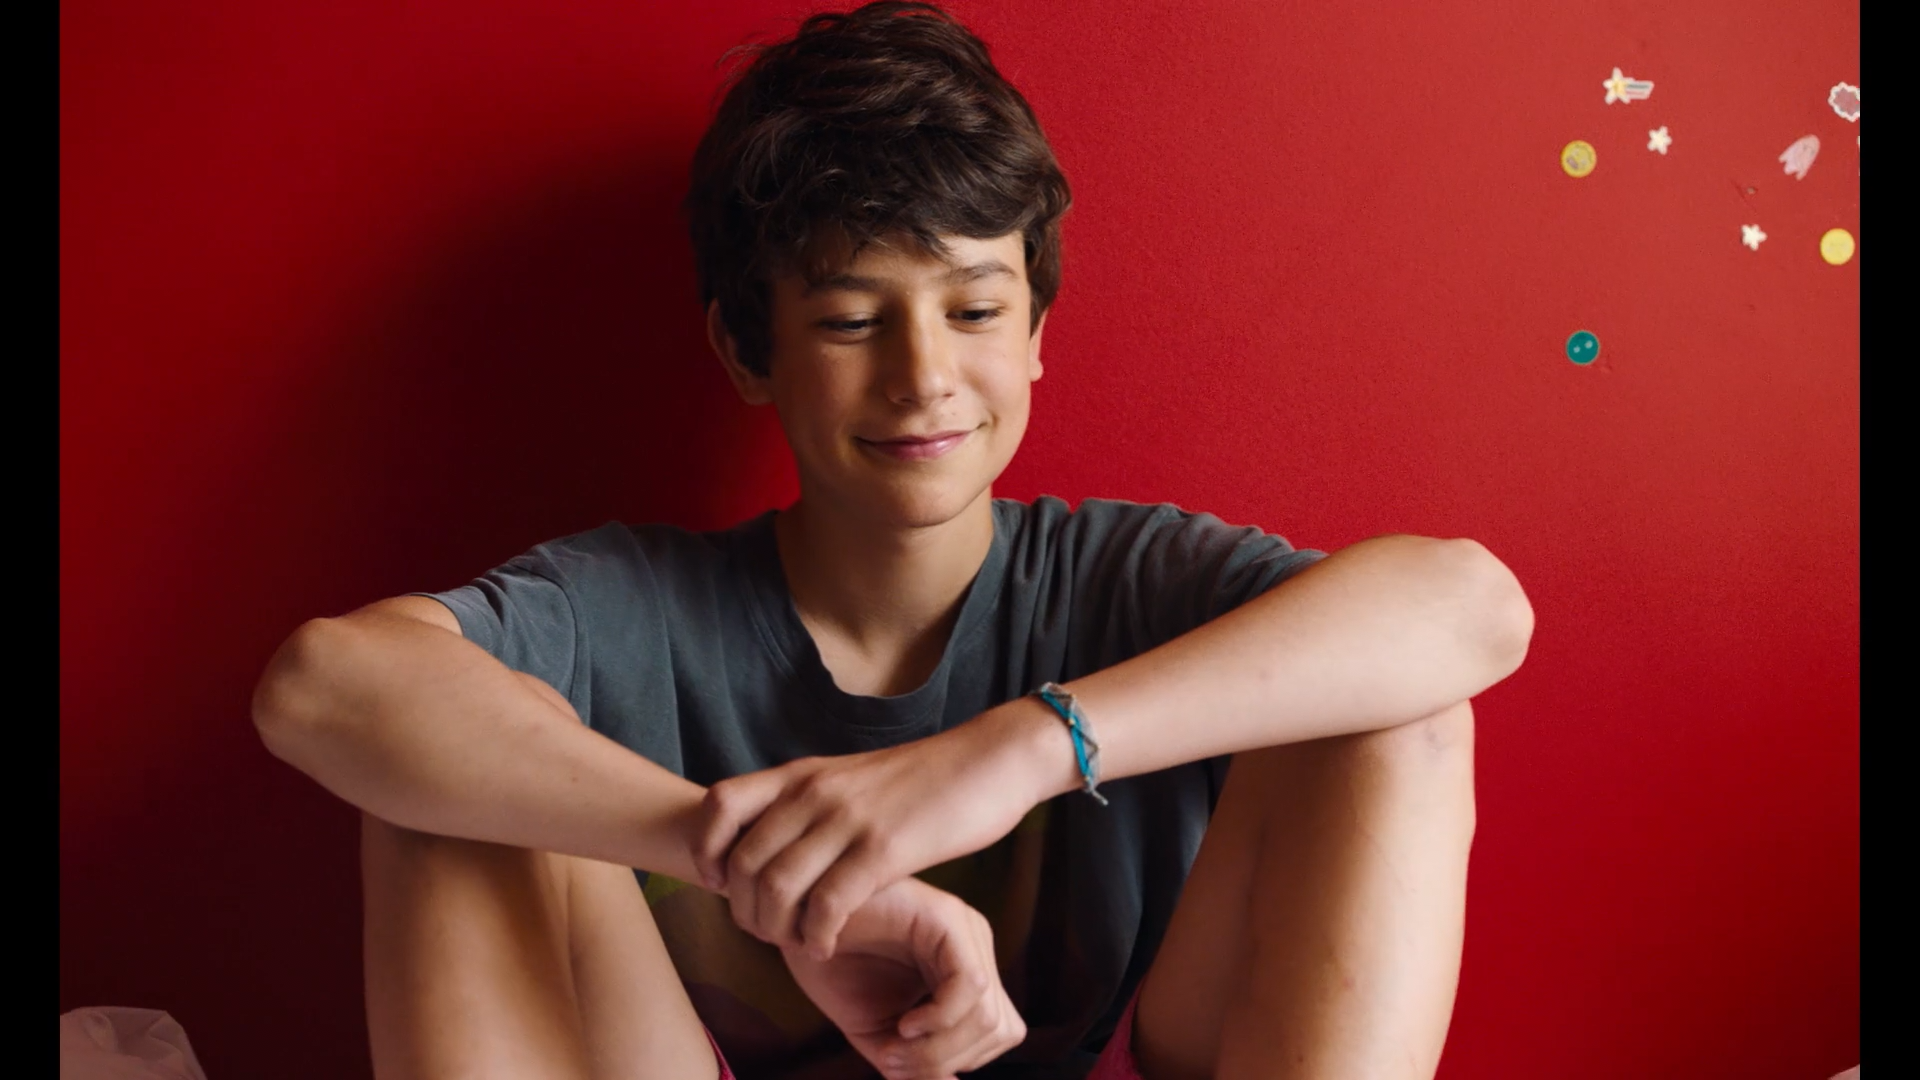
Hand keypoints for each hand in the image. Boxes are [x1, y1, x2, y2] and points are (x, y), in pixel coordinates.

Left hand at [694, 701, 1064, 956]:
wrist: (987, 761)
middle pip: (743, 862)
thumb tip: (774, 838)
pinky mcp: (884, 849)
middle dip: (743, 909)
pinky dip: (817, 935)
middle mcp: (815, 792)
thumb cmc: (923, 780)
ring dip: (776, 929)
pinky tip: (828, 946)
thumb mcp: (851, 778)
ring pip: (777, 887)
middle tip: (763, 932)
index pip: (718, 804)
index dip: (706, 849)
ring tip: (795, 943)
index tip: (725, 882)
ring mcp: (848, 819)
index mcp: (803, 773)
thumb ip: (809, 801)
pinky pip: (827, 904)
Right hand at [781, 876, 1025, 1079]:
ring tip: (892, 1045)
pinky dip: (938, 1020)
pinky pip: (969, 985)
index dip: (958, 1061)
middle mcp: (976, 949)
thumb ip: (916, 1065)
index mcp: (965, 972)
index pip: (1000, 1033)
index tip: (903, 1065)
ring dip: (938, 1049)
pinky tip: (904, 1024)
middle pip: (1002, 1030)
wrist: (795, 920)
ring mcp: (966, 930)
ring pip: (990, 1016)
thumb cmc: (835, 968)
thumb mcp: (880, 1032)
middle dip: (947, 1061)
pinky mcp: (948, 918)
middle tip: (893, 1059)